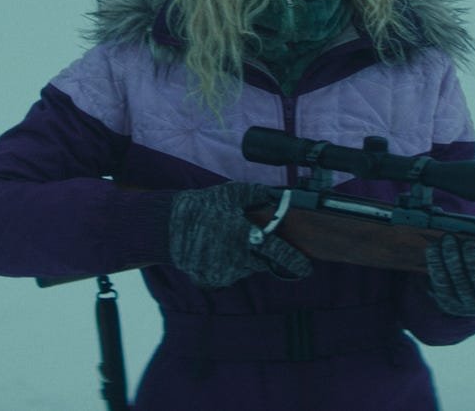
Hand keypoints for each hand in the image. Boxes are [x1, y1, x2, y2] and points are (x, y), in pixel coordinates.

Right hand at [169, 182, 311, 287]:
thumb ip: (258, 195)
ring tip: (226, 242)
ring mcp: (223, 272)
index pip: (279, 253)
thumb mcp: (232, 193)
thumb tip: (278, 196)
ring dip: (243, 259)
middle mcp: (237, 258)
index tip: (306, 269)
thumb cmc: (203, 207)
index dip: (295, 262)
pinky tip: (216, 252)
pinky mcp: (211, 280)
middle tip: (249, 240)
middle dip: (262, 254)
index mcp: (245, 237)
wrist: (168, 226)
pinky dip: (227, 266)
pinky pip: (228, 276)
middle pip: (262, 263)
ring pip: (245, 269)